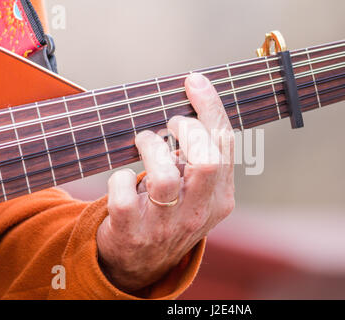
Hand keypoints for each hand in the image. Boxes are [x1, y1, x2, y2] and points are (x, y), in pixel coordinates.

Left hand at [96, 73, 234, 292]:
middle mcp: (199, 213)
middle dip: (188, 130)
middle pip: (206, 160)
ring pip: (163, 177)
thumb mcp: (197, 191)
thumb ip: (202, 158)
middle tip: (171, 123)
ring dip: (150, 147)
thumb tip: (192, 107)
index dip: (210, 107)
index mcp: (220, 199)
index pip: (224, 145)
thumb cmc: (170, 214)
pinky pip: (124, 195)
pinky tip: (124, 180)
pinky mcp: (132, 233)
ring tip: (145, 141)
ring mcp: (166, 226)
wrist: (142, 264)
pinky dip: (120, 178)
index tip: (194, 81)